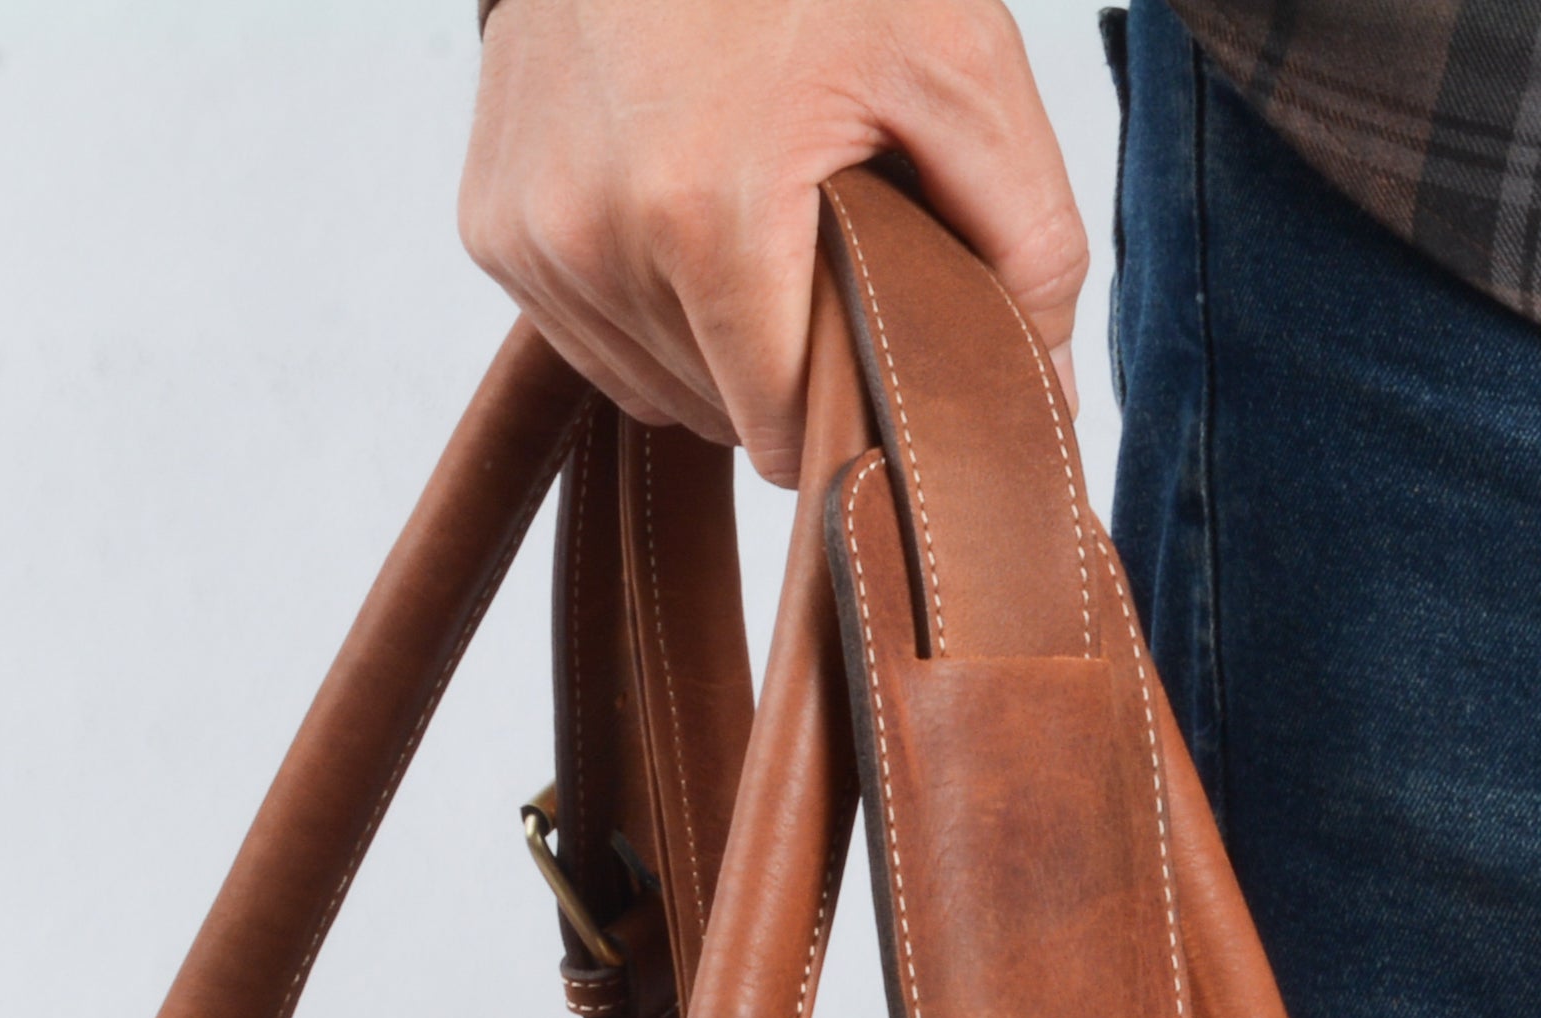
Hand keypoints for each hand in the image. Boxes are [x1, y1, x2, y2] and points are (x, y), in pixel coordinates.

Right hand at [463, 0, 1089, 484]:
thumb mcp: (958, 62)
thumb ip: (1027, 239)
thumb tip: (1049, 395)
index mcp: (704, 215)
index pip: (778, 433)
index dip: (844, 408)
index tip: (877, 349)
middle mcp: (592, 237)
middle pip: (714, 413)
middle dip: (780, 360)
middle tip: (821, 251)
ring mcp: (528, 233)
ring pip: (647, 385)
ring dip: (711, 343)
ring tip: (753, 225)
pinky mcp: (491, 222)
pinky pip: (585, 334)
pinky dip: (642, 301)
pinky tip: (681, 210)